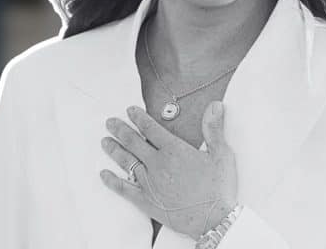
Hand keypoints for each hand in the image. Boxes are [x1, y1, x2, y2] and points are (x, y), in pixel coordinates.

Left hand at [100, 102, 237, 239]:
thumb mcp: (221, 154)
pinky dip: (112, 181)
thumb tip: (215, 106)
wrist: (214, 219)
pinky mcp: (146, 200)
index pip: (151, 128)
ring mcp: (149, 182)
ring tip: (105, 142)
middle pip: (133, 142)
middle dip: (120, 130)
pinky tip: (104, 174)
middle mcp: (157, 163)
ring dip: (114, 150)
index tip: (130, 110)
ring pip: (126, 161)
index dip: (138, 117)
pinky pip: (124, 188)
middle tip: (110, 122)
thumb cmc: (218, 187)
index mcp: (174, 150)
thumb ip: (213, 128)